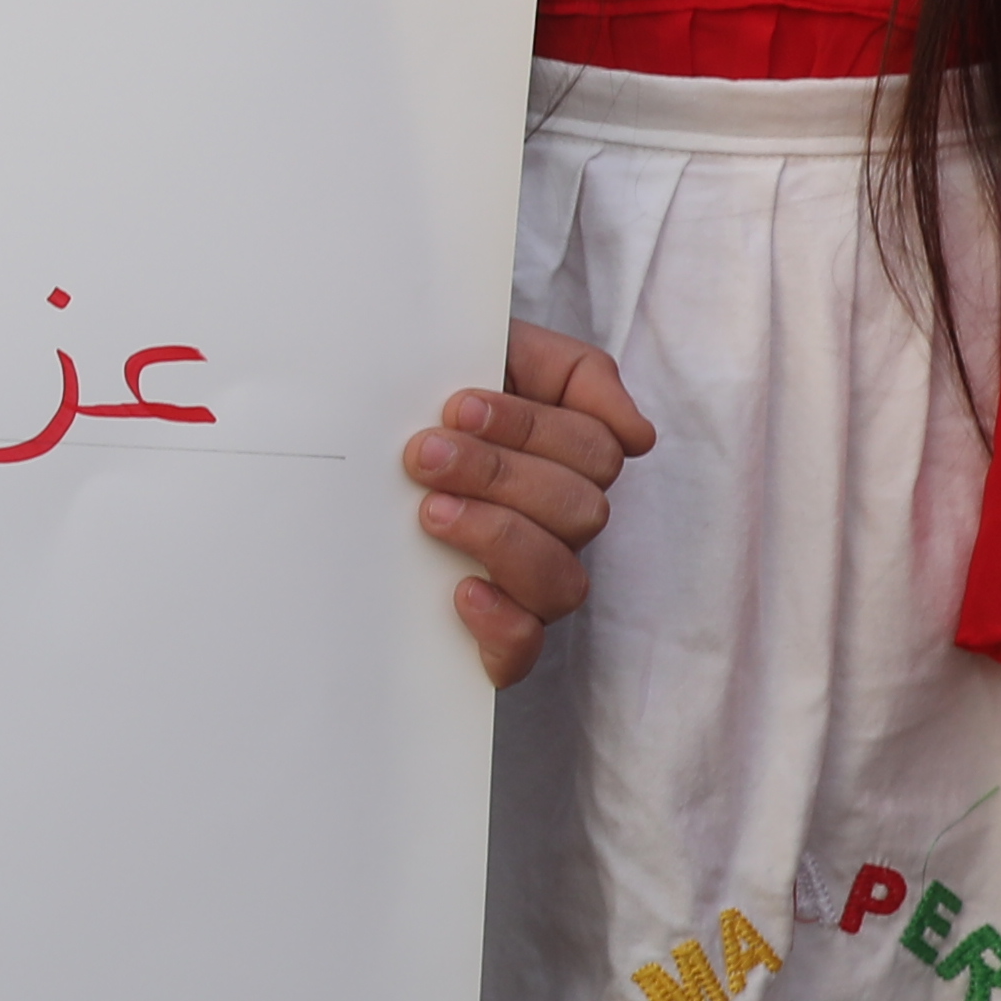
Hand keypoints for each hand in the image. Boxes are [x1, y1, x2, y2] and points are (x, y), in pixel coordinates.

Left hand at [419, 320, 654, 691]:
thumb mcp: (503, 351)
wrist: (361, 422)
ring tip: (431, 511)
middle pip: (580, 510)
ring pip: (562, 579)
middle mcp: (564, 524)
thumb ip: (579, 372)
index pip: (594, 450)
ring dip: (498, 538)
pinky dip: (502, 624)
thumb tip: (639, 435)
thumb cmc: (436, 388)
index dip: (528, 429)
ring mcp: (533, 581)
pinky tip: (463, 590)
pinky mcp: (495, 633)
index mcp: (573, 458)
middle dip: (498, 475)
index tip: (455, 406)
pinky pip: (524, 649)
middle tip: (424, 454)